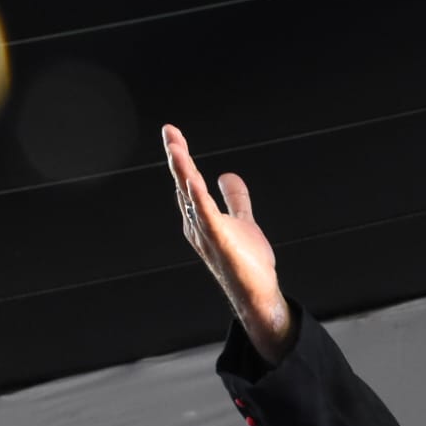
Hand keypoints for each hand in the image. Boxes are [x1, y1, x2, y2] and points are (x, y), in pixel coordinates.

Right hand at [161, 124, 292, 360]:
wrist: (257, 294)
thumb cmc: (247, 263)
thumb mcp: (242, 221)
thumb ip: (235, 200)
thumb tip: (227, 175)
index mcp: (201, 217)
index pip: (189, 181)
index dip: (181, 158)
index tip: (173, 134)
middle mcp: (197, 223)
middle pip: (185, 184)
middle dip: (177, 157)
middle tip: (169, 131)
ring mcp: (206, 232)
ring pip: (191, 196)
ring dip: (183, 170)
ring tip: (175, 146)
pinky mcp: (219, 241)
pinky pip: (206, 215)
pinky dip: (199, 197)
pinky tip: (193, 179)